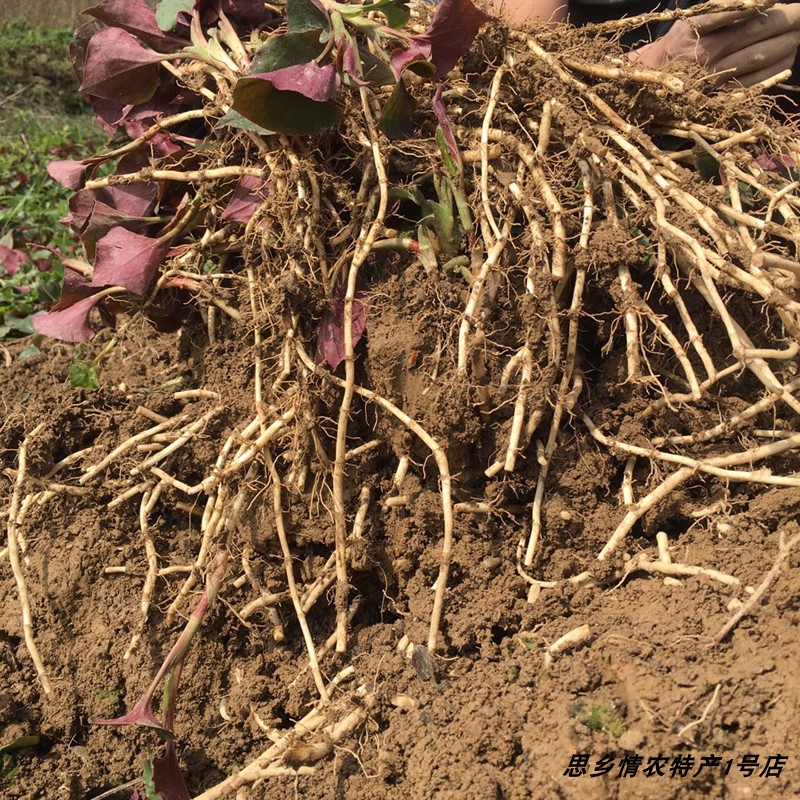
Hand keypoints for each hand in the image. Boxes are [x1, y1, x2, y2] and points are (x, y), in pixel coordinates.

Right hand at [631, 4, 799, 86]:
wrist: (650, 83)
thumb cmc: (676, 47)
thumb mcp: (691, 21)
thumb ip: (721, 10)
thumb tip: (758, 4)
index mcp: (697, 31)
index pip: (740, 14)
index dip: (766, 6)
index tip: (784, 2)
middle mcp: (705, 55)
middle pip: (754, 34)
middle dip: (786, 22)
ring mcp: (712, 78)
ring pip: (757, 58)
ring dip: (785, 45)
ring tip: (798, 36)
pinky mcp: (716, 98)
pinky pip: (751, 85)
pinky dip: (773, 72)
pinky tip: (787, 60)